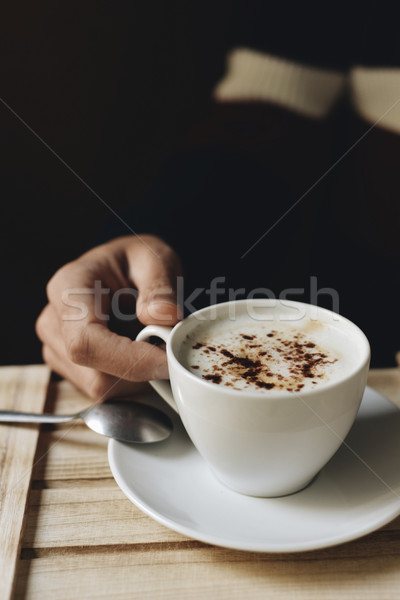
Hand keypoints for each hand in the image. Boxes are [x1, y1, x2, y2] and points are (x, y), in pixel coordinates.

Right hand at [36, 235, 181, 398]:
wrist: (123, 270)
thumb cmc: (135, 261)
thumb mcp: (156, 258)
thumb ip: (160, 286)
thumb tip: (162, 316)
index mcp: (68, 288)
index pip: (86, 342)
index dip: (130, 361)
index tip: (169, 361)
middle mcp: (54, 322)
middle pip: (95, 373)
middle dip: (142, 370)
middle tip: (171, 347)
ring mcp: (58, 349)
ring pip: (102, 389)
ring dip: (140, 378)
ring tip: (155, 343)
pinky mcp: (71, 370)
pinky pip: (106, 392)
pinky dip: (134, 382)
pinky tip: (143, 355)